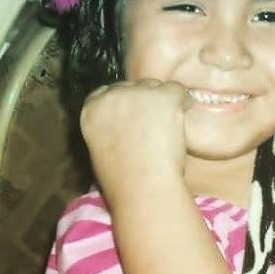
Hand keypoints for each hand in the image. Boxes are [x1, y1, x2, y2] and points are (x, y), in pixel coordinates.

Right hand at [80, 79, 188, 206]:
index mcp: (91, 108)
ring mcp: (138, 93)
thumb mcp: (101, 147)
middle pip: (134, 86)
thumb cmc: (123, 179)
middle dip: (145, 101)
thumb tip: (129, 117)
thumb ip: (110, 125)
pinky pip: (178, 89)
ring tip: (167, 129)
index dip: (125, 102)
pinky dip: (183, 102)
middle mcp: (112, 95)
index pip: (108, 91)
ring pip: (156, 86)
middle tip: (155, 126)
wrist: (143, 187)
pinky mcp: (163, 96)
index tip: (135, 114)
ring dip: (163, 102)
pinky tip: (181, 119)